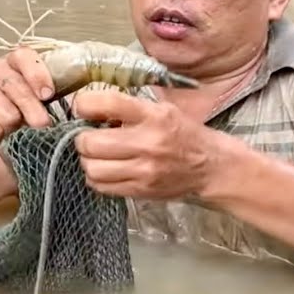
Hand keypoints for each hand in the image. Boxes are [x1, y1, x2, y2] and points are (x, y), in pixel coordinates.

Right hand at [0, 46, 54, 145]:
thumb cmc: (12, 107)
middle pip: (18, 89)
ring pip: (7, 115)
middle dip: (33, 112)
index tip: (48, 95)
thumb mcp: (33, 98)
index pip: (24, 57)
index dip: (38, 76)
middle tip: (41, 124)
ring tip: (9, 126)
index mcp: (14, 61)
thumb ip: (49, 95)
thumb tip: (75, 103)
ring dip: (12, 128)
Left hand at [71, 89, 219, 199]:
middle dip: (82, 138)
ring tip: (97, 154)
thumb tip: (89, 105)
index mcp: (153, 115)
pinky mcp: (141, 191)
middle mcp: (147, 143)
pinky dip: (96, 178)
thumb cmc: (183, 133)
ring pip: (92, 168)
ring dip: (87, 160)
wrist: (211, 167)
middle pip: (90, 142)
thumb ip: (128, 107)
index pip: (105, 103)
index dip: (83, 105)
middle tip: (88, 136)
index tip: (82, 109)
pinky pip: (101, 186)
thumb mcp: (161, 109)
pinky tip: (105, 169)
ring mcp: (144, 170)